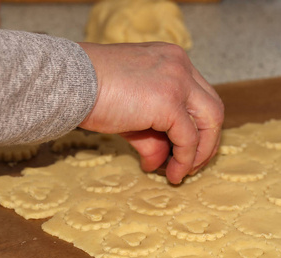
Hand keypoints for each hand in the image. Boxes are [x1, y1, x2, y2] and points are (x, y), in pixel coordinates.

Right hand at [78, 42, 223, 183]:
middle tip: (193, 164)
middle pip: (212, 108)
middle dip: (207, 141)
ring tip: (182, 174)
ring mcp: (177, 81)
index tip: (188, 148)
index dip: (198, 125)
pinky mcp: (168, 102)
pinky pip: (188, 138)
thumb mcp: (131, 111)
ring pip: (210, 121)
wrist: (68, 83)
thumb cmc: (91, 92)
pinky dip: (184, 159)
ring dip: (200, 152)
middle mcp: (180, 65)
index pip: (199, 96)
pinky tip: (172, 173)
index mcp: (172, 60)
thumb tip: (160, 163)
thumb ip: (151, 133)